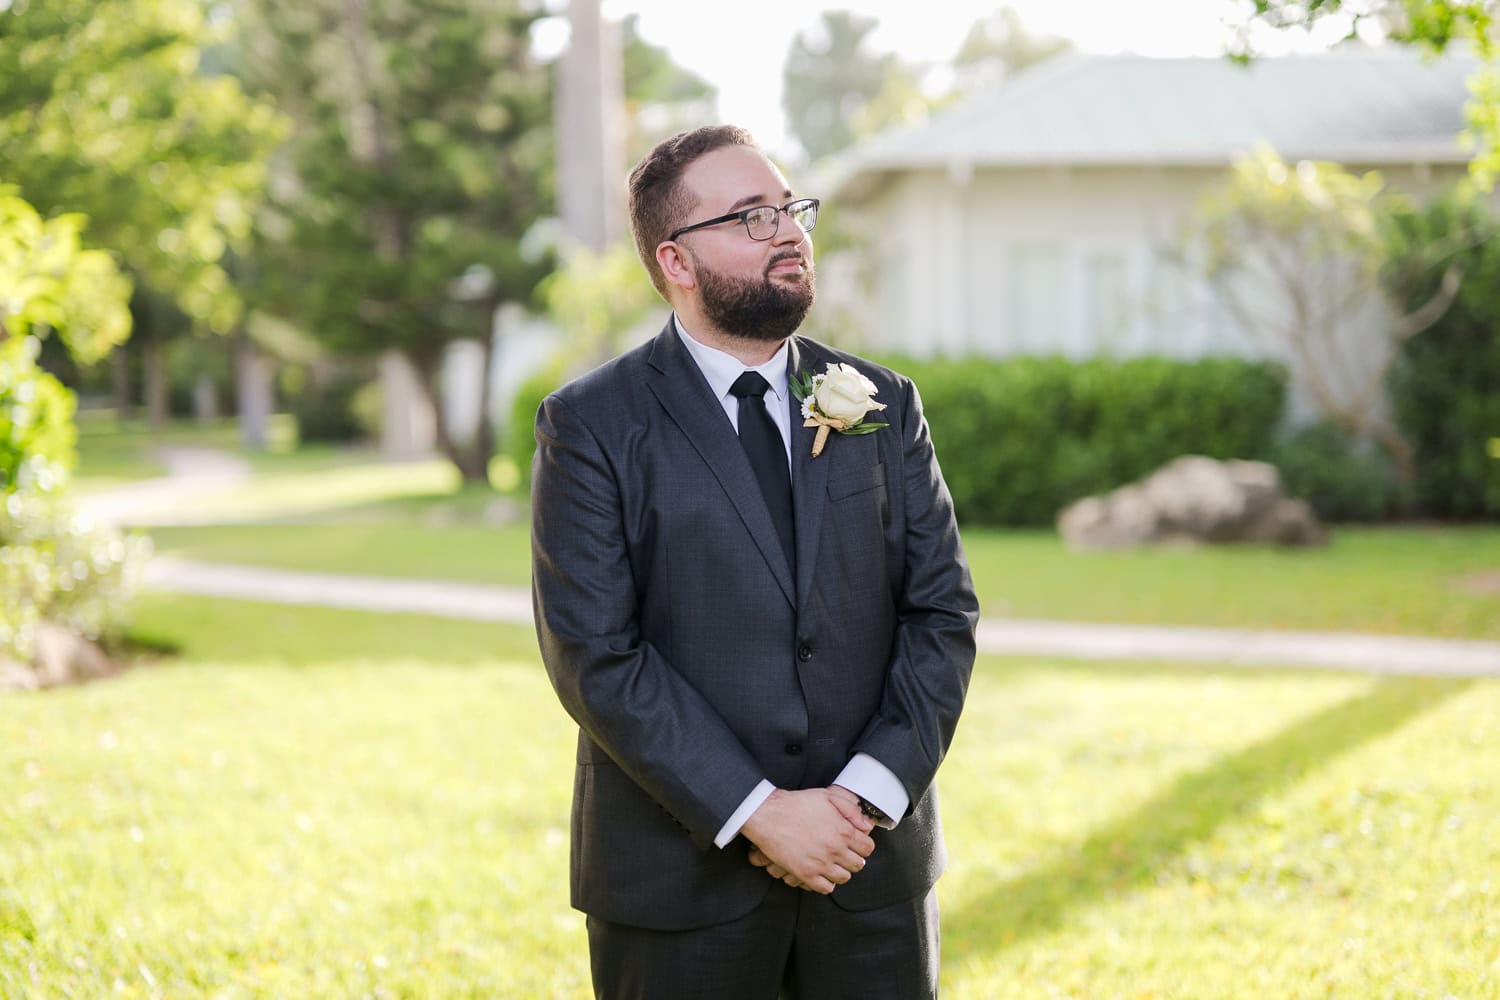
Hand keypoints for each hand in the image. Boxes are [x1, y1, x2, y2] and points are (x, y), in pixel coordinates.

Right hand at [743, 787, 874, 892]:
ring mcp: (821, 864)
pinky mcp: (805, 874)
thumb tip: (867, 824)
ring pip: (843, 878)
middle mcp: (835, 849)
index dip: (863, 846)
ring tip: (833, 864)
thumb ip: (851, 809)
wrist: (769, 814)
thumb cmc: (797, 804)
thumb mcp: (827, 797)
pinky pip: (825, 888)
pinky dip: (826, 883)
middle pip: (858, 865)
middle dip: (853, 859)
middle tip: (844, 855)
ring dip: (841, 871)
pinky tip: (822, 873)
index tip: (856, 845)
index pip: (867, 848)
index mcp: (843, 831)